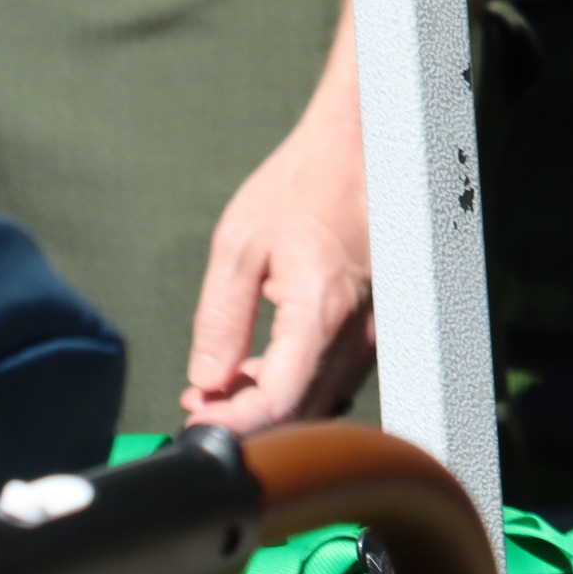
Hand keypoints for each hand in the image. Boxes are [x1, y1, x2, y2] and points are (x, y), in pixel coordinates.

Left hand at [181, 34, 375, 430]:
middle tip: (199, 401)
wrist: (359, 149)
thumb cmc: (302, 186)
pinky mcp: (378, 322)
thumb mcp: (239, 245)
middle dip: (246, 417)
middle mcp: (358, 330)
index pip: (277, 401)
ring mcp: (374, 328)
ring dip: (273, 402)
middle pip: (302, 410)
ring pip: (323, 398)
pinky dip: (298, 382)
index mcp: (320, 311)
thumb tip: (206, 381)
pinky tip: (262, 363)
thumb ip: (220, 320)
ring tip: (223, 380)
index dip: (232, 424)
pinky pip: (338, 374)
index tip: (194, 418)